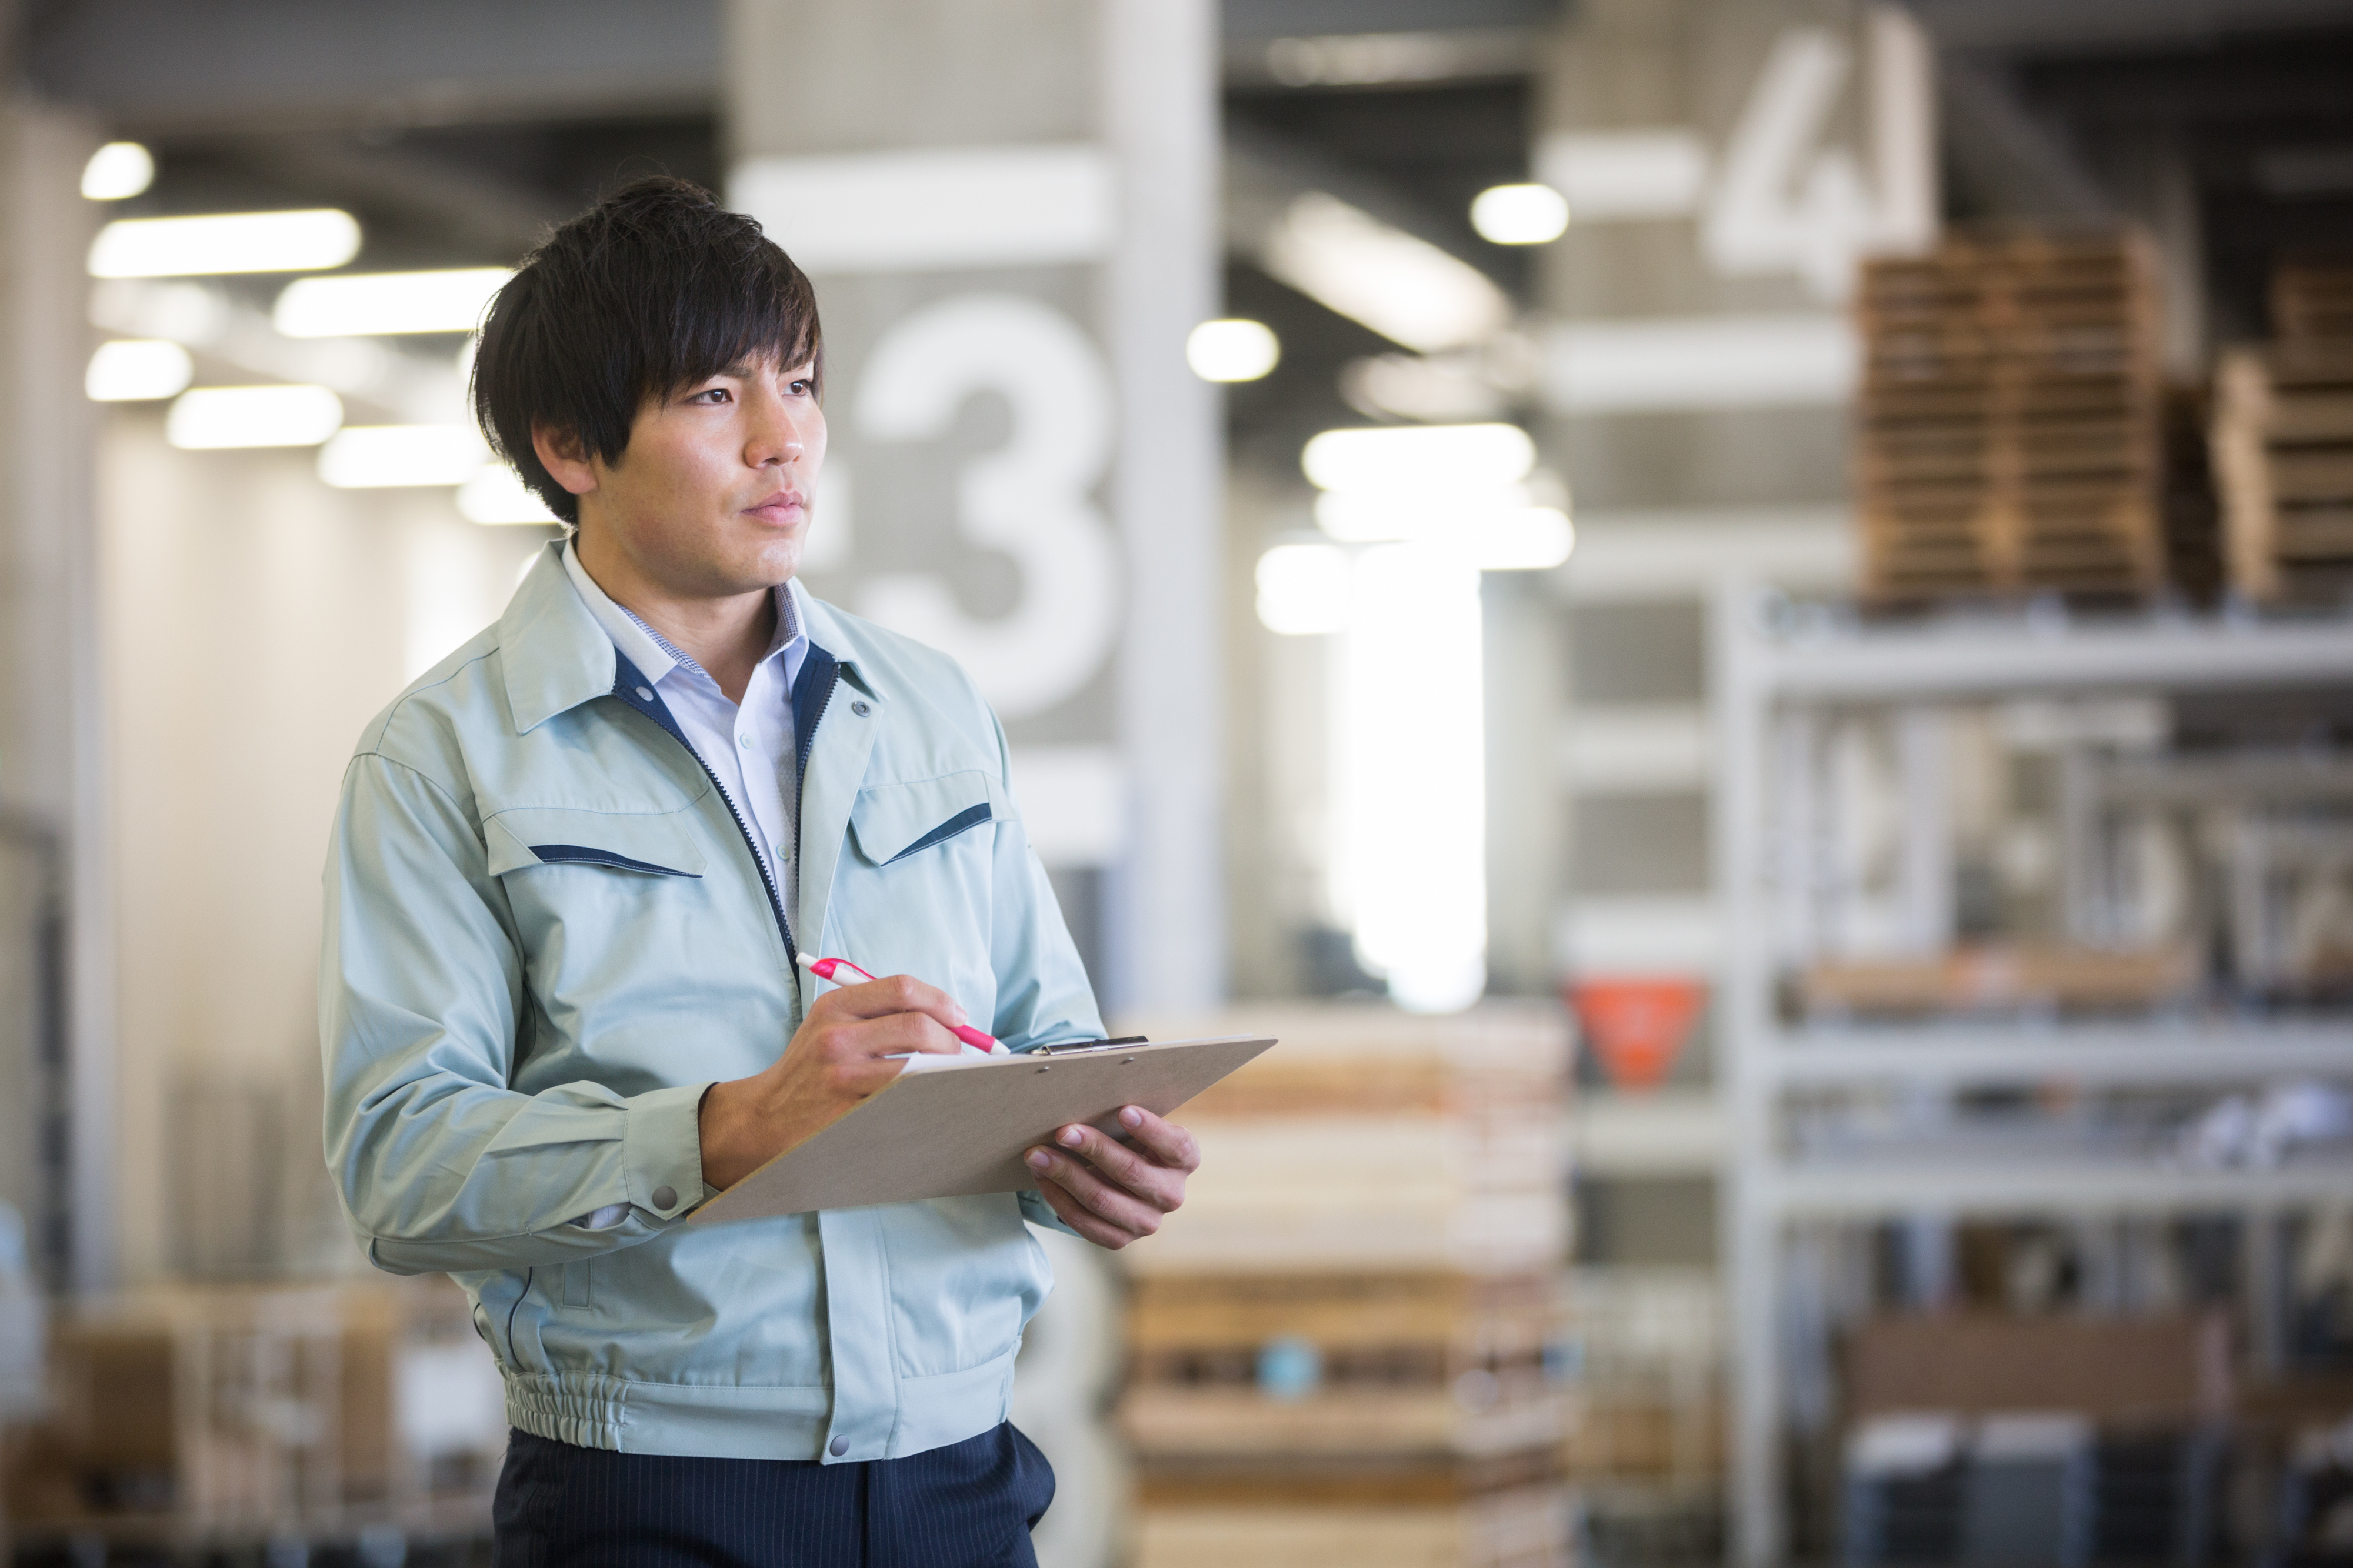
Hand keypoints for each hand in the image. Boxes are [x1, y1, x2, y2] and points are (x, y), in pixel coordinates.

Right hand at [698, 973, 967, 1189]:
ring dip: (946, 1073)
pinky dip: (926, 1101)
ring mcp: (841, 1077)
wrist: (762, 1119)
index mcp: (835, 1007)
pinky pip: (904, 1102)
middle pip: (918, 1027)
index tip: (960, 1017)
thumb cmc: (808, 1070)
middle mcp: (836, 1037)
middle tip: (963, 1054)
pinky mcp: (847, 1113)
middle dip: (953, 1041)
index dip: (941, 1001)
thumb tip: (947, 1017)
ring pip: (917, 1067)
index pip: (903, 989)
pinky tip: (929, 1103)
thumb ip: (878, 1014)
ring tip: (951, 1079)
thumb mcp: (828, 1026)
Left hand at [1023, 1106, 1198, 1249]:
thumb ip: (1123, 1118)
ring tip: (1037, 1155)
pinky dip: (1058, 1197)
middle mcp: (1172, 1195)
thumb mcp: (1136, 1128)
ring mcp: (1147, 1222)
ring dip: (1065, 1174)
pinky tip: (1041, 1177)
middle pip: (1131, 1172)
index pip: (1175, 1145)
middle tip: (1062, 1131)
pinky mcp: (1120, 1239)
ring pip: (1102, 1199)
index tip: (1123, 1111)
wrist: (1124, 1180)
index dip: (1150, 1129)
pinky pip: (1084, 1222)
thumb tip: (1084, 1102)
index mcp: (1185, 1160)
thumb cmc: (1129, 1140)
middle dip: (1093, 1148)